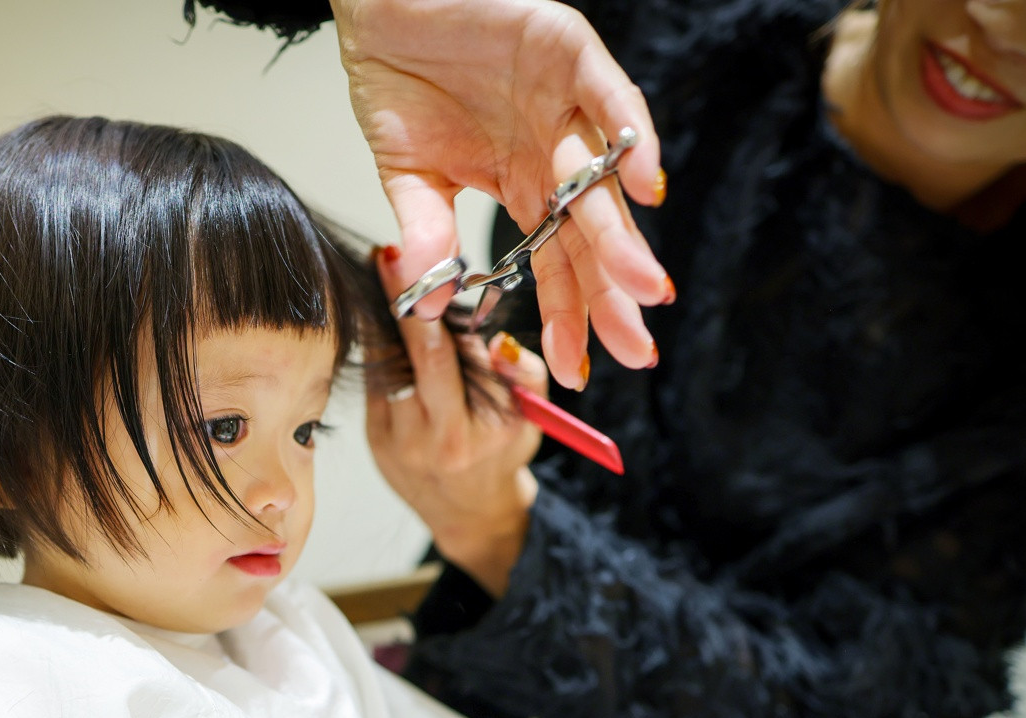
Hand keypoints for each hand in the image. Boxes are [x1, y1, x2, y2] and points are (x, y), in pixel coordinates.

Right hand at [331, 0, 669, 389]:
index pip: (554, 262)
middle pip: (592, 233)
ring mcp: (565, 102)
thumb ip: (426, 230)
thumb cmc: (399, 78)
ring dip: (622, 233)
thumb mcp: (406, 172)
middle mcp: (553, 150)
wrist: (380, 2)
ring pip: (602, 177)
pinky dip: (628, 137)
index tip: (576, 372)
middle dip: (614, 292)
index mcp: (521, 184)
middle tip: (635, 349)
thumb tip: (428, 303)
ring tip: (642, 287)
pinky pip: (608, 96)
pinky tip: (645, 185)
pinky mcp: (565, 49)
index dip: (569, 316)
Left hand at [367, 249, 545, 597]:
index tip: (415, 268)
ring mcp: (392, 440)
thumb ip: (522, 371)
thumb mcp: (530, 414)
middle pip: (404, 356)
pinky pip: (376, 381)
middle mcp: (424, 439)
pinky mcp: (373, 437)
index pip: (441, 360)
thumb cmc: (503, 452)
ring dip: (385, 321)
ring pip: (385, 366)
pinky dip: (381, 348)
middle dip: (396, 303)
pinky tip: (386, 321)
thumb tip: (495, 338)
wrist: (469, 511)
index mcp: (466, 434)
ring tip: (386, 280)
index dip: (426, 311)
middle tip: (387, 257)